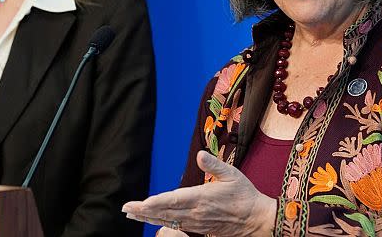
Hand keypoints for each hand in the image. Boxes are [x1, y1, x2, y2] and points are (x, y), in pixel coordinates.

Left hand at [123, 151, 275, 236]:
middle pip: (165, 212)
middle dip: (144, 211)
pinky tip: (151, 220)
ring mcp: (196, 222)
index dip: (157, 202)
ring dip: (148, 217)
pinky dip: (160, 222)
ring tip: (132, 215)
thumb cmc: (244, 194)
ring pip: (167, 220)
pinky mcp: (198, 228)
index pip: (174, 200)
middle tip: (126, 209)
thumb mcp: (232, 174)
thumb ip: (214, 165)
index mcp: (202, 198)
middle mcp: (196, 212)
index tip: (142, 203)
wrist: (255, 219)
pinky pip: (175, 225)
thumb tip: (200, 154)